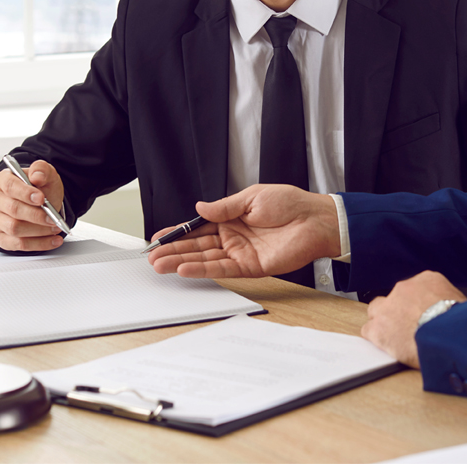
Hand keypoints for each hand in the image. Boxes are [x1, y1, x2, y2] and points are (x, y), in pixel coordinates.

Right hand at [0, 159, 65, 251]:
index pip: (10, 187)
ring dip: (39, 230)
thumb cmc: (40, 188)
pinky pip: (18, 244)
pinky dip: (38, 244)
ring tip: (55, 227)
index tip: (41, 198)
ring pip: (14, 229)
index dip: (25, 193)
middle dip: (36, 215)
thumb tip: (37, 176)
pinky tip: (53, 240)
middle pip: (13, 210)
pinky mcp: (1, 236)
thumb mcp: (46, 174)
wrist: (42, 202)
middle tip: (53, 218)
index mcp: (3, 180)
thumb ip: (42, 170)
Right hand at [148, 184, 340, 276]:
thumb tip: (199, 208)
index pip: (198, 227)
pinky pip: (222, 269)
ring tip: (161, 265)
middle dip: (174, 251)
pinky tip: (185, 268)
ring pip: (205, 259)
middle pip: (197, 246)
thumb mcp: (251, 197)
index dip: (178, 232)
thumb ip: (223, 207)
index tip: (158, 237)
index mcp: (232, 218)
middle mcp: (233, 237)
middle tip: (152, 256)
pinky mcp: (250, 267)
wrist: (314, 220)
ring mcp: (240, 253)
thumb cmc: (290, 205)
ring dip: (182, 262)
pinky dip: (203, 269)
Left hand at [361, 271, 466, 368]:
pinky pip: (369, 330)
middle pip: (395, 297)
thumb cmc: (460, 322)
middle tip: (409, 326)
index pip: (416, 289)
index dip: (418, 305)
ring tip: (396, 337)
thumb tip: (451, 314)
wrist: (449, 334)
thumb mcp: (461, 302)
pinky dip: (376, 338)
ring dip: (384, 322)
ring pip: (377, 311)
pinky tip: (387, 346)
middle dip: (398, 310)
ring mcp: (389, 307)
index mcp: (428, 280)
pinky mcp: (379, 327)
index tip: (423, 314)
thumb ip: (449, 303)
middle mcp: (405, 288)